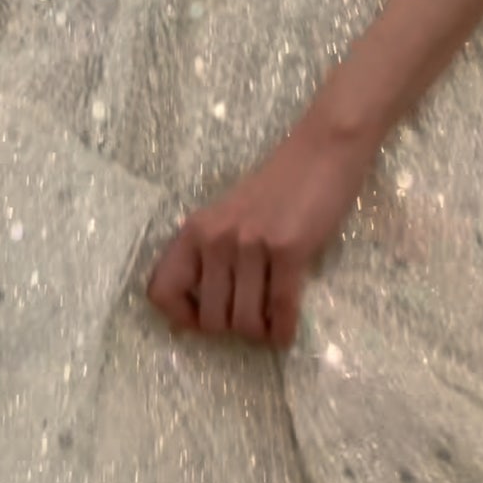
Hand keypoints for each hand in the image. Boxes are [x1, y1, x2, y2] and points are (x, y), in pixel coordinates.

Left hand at [146, 79, 381, 347]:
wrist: (322, 150)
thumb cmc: (278, 186)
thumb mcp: (228, 215)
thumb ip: (209, 255)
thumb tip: (189, 318)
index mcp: (196, 228)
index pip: (161, 291)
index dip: (181, 316)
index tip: (205, 317)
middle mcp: (216, 237)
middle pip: (210, 319)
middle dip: (232, 328)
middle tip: (250, 317)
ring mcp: (252, 243)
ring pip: (245, 322)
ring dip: (260, 333)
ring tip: (270, 323)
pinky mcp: (289, 249)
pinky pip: (281, 310)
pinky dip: (284, 330)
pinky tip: (286, 331)